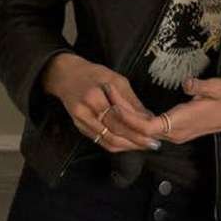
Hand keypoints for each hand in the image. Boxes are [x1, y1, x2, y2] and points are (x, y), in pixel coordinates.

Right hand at [42, 53, 160, 152]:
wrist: (66, 76)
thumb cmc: (93, 74)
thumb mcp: (116, 79)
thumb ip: (130, 100)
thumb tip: (149, 117)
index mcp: (94, 97)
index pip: (119, 119)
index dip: (137, 129)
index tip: (154, 134)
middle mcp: (85, 112)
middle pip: (113, 133)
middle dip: (135, 141)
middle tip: (153, 144)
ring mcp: (80, 122)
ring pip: (107, 141)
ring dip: (127, 146)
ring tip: (144, 146)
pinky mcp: (79, 127)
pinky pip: (100, 141)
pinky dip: (116, 144)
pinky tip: (128, 143)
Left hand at [105, 76, 220, 144]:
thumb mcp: (220, 87)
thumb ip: (202, 86)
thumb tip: (188, 83)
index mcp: (184, 122)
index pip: (149, 127)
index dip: (129, 117)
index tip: (115, 100)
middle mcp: (177, 132)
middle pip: (141, 131)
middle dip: (121, 116)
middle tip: (105, 94)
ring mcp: (177, 133)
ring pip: (144, 132)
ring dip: (127, 119)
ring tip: (110, 100)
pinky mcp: (178, 130)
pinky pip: (152, 129)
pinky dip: (137, 121)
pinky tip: (126, 110)